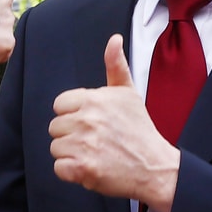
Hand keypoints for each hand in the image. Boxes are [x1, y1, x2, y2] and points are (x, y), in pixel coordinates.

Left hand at [50, 34, 181, 211]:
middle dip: (71, 135)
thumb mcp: (128, 93)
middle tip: (95, 140)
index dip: (73, 115)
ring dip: (71, 154)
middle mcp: (87, 119)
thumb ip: (116, 66)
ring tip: (94, 154)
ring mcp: (84, 144)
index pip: (60, 105)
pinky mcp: (82, 168)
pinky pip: (59, 168)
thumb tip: (114, 40)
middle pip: (55, 127)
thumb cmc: (140, 130)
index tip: (91, 123)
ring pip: (56, 147)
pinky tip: (90, 167)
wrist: (155, 167)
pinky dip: (71, 172)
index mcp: (93, 99)